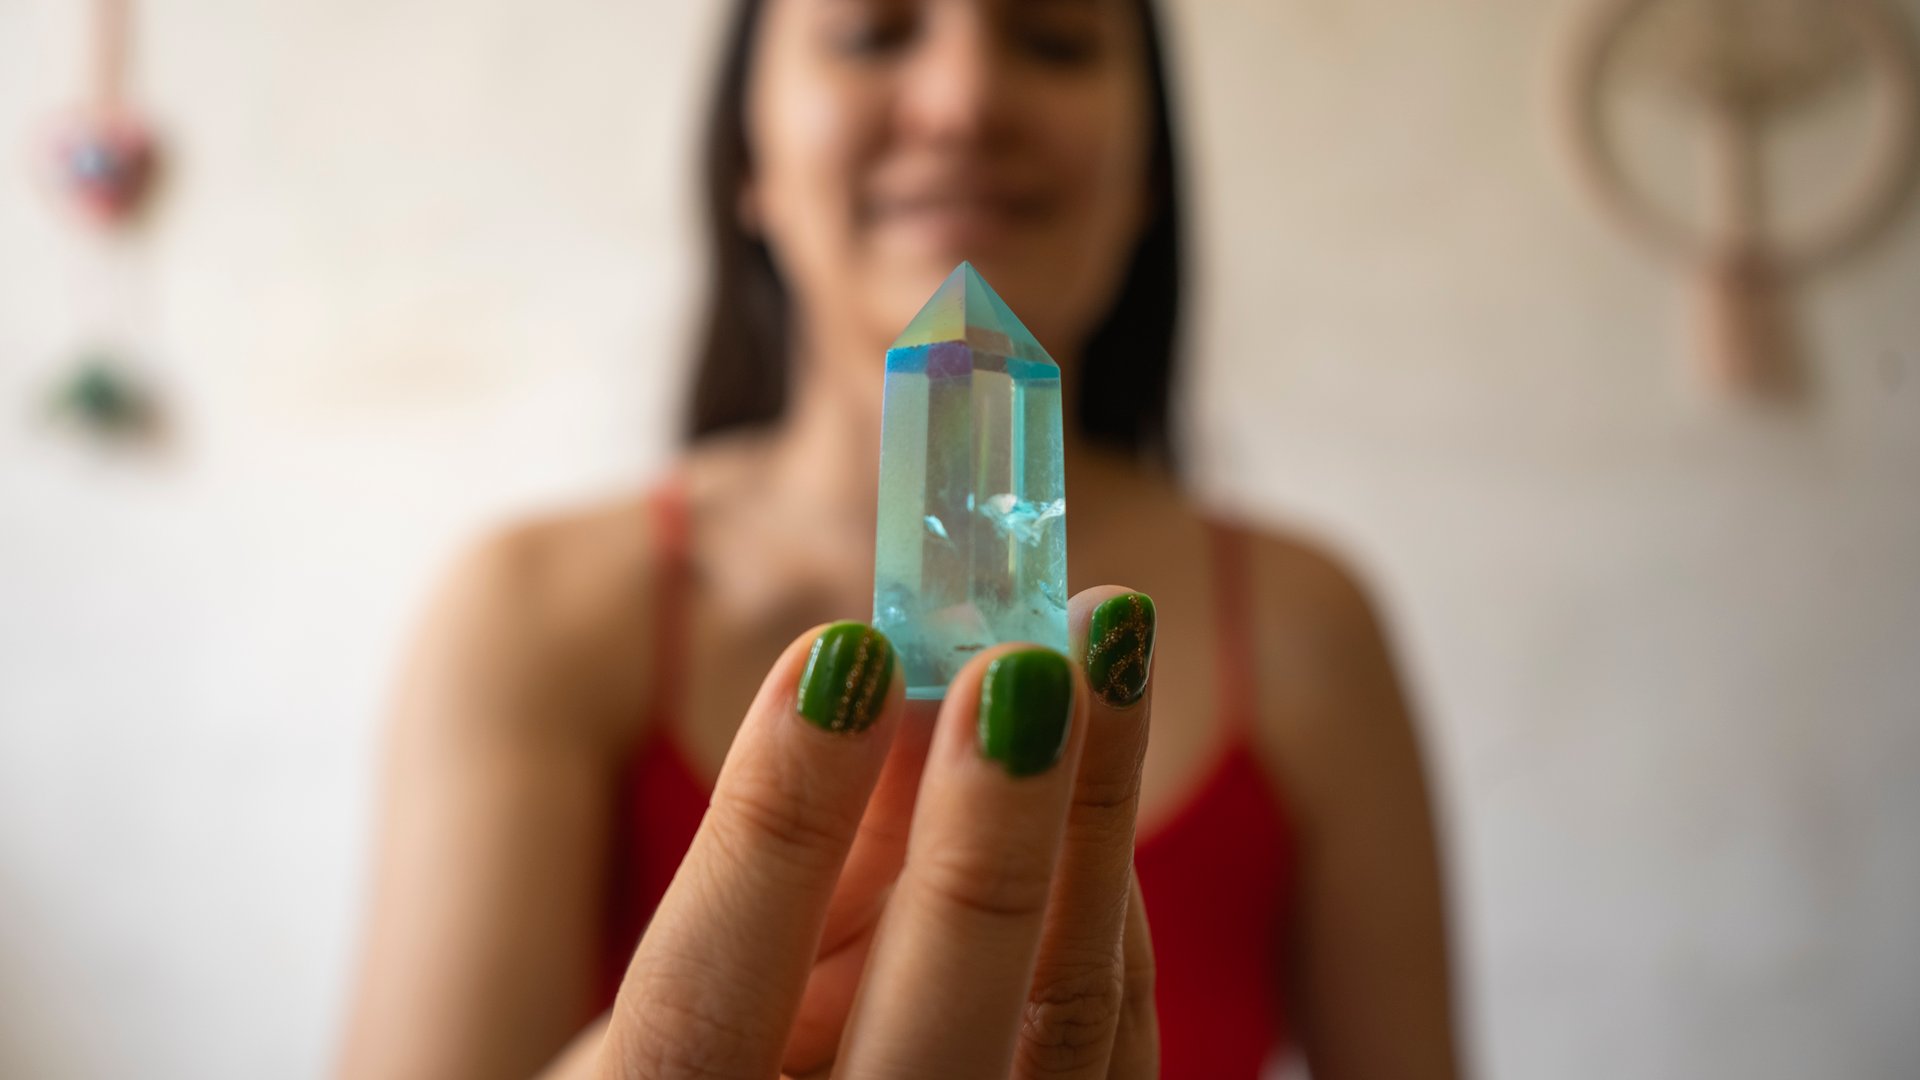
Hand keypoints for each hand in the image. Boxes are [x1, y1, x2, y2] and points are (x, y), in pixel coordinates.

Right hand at [591, 586, 1158, 1078]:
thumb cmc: (710, 1046)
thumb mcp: (693, 967)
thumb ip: (774, 860)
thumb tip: (880, 682)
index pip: (704, 1016)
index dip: (772, 839)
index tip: (841, 658)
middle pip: (935, 1050)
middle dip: (987, 846)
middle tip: (1022, 665)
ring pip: (1068, 1027)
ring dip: (1094, 822)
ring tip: (1108, 648)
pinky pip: (1116, 1023)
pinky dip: (1106, 878)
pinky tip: (1101, 743)